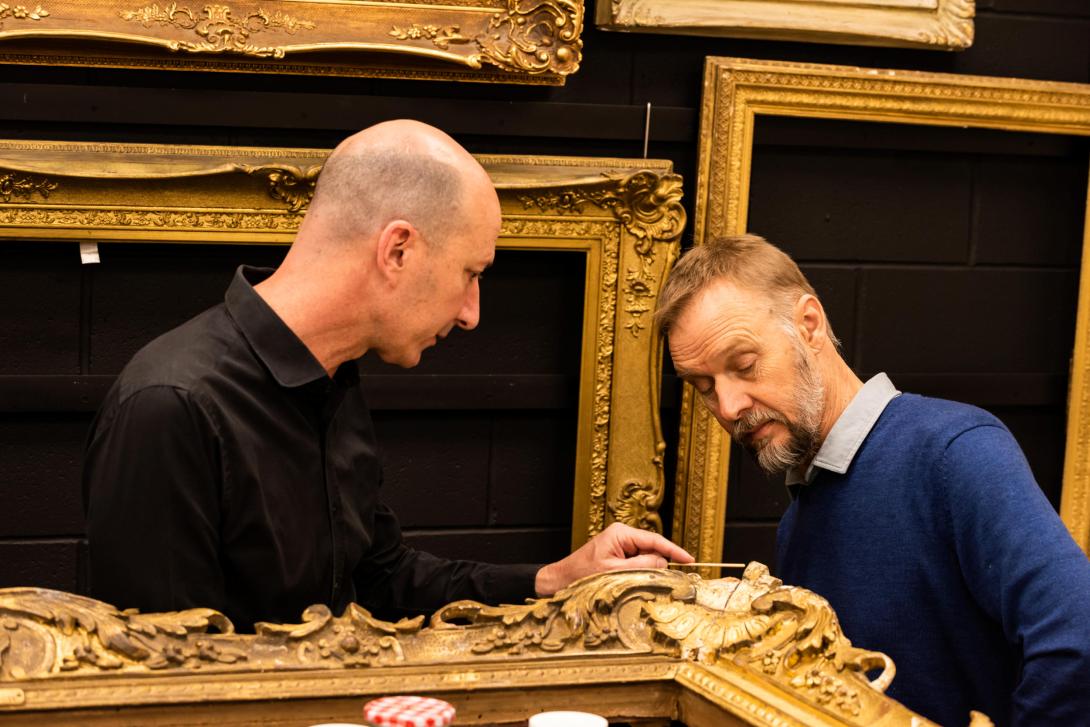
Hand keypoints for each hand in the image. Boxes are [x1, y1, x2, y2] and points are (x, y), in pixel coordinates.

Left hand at [534, 522, 693, 595]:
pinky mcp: (617, 555)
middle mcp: (622, 536)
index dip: (674, 551)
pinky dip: (640, 573)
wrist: (560, 581)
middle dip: (658, 565)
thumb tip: (663, 562)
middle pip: (652, 549)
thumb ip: (642, 566)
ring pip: (645, 559)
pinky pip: (636, 564)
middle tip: (664, 581)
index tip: (690, 560)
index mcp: (621, 534)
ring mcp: (620, 545)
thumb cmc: (582, 575)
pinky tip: (633, 582)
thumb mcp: (615, 572)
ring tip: (635, 583)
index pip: (655, 540)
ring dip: (647, 572)